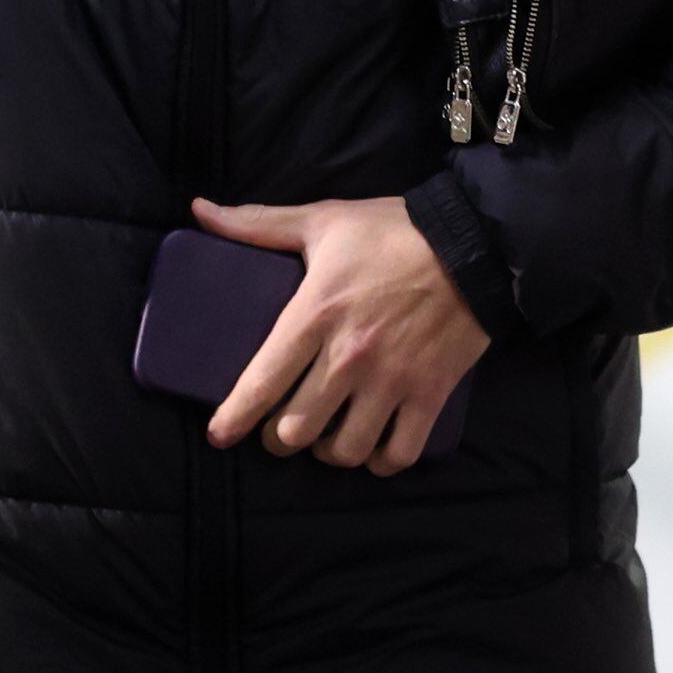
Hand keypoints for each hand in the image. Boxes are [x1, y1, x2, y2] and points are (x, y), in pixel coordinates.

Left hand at [194, 194, 493, 476]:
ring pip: (344, 450)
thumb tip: (200, 211)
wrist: (472, 242)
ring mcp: (392, 380)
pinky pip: (397, 454)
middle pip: (297, 429)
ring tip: (324, 438)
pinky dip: (379, 461)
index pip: (263, 380)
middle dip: (279, 438)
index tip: (219, 434)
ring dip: (327, 451)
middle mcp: (350, 356)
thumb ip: (258, 223)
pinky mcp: (429, 395)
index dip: (235, 416)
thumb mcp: (322, 220)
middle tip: (280, 430)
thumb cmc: (391, 231)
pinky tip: (371, 449)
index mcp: (316, 313)